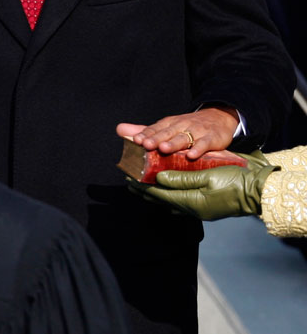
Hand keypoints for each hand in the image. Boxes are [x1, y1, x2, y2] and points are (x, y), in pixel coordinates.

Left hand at [117, 105, 238, 158]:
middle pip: (167, 132)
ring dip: (173, 143)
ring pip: (183, 137)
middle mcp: (181, 126)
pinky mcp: (211, 138)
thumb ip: (145, 130)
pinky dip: (198, 148)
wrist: (217, 118)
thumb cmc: (188, 126)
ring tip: (163, 149)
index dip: (146, 134)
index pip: (155, 128)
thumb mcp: (166, 126)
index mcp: (169, 124)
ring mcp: (196, 131)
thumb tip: (119, 129)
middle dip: (156, 138)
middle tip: (145, 144)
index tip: (135, 140)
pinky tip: (192, 155)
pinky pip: (204, 144)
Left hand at [128, 153, 278, 220]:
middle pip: (163, 199)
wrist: (258, 191)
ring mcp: (199, 209)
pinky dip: (169, 195)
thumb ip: (182, 178)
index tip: (128, 178)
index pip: (160, 194)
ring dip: (155, 192)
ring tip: (142, 185)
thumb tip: (159, 178)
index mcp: (192, 202)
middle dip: (145, 190)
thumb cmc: (235, 181)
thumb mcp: (208, 175)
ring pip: (170, 201)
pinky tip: (166, 192)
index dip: (142, 186)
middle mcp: (193, 208)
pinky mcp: (205, 206)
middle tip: (129, 181)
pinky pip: (181, 202)